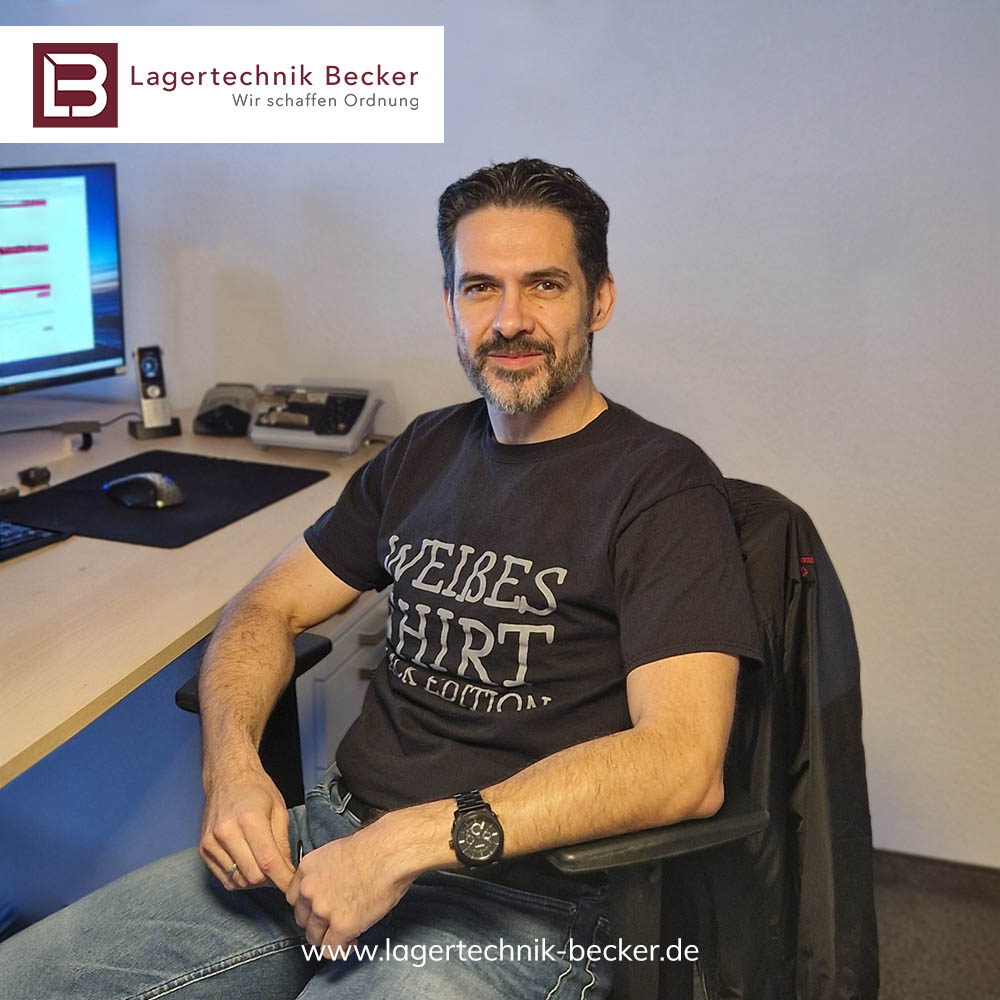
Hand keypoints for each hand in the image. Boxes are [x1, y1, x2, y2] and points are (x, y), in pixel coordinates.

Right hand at [199, 760, 296, 893]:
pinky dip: (240, 879)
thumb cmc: (256, 789)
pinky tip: (249, 865)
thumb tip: (288, 872)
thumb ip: (283, 843)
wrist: (227, 776)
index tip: (293, 888)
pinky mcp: (203, 850)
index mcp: (249, 820)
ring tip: (265, 866)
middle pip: (252, 877)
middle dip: (270, 881)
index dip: (283, 880)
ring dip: (255, 881)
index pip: (268, 862)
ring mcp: (211, 843)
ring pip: (238, 881)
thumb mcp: (279, 810)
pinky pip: (225, 879)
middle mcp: (226, 833)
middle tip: (280, 872)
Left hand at [285, 817, 417, 953]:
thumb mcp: (337, 852)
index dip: (309, 906)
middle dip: (319, 923)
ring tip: (347, 933)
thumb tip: (330, 887)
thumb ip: (325, 872)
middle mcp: (309, 890)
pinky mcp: (341, 926)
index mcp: (307, 868)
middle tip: (336, 921)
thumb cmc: (373, 847)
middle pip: (303, 920)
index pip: (294, 898)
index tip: (320, 909)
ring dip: (329, 938)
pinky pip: (331, 950)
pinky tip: (352, 941)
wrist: (390, 852)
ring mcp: (323, 910)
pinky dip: (341, 950)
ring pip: (314, 938)